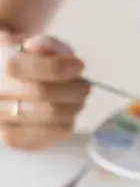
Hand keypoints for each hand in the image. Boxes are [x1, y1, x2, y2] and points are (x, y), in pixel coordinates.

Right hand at [0, 33, 88, 149]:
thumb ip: (43, 44)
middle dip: (72, 88)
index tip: (78, 65)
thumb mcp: (30, 44)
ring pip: (52, 115)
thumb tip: (40, 46)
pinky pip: (57, 132)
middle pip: (40, 94)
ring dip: (75, 104)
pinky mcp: (16, 141)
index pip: (18, 67)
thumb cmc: (23, 62)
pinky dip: (70, 120)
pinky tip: (65, 111)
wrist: (6, 85)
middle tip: (84, 85)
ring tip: (76, 97)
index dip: (56, 66)